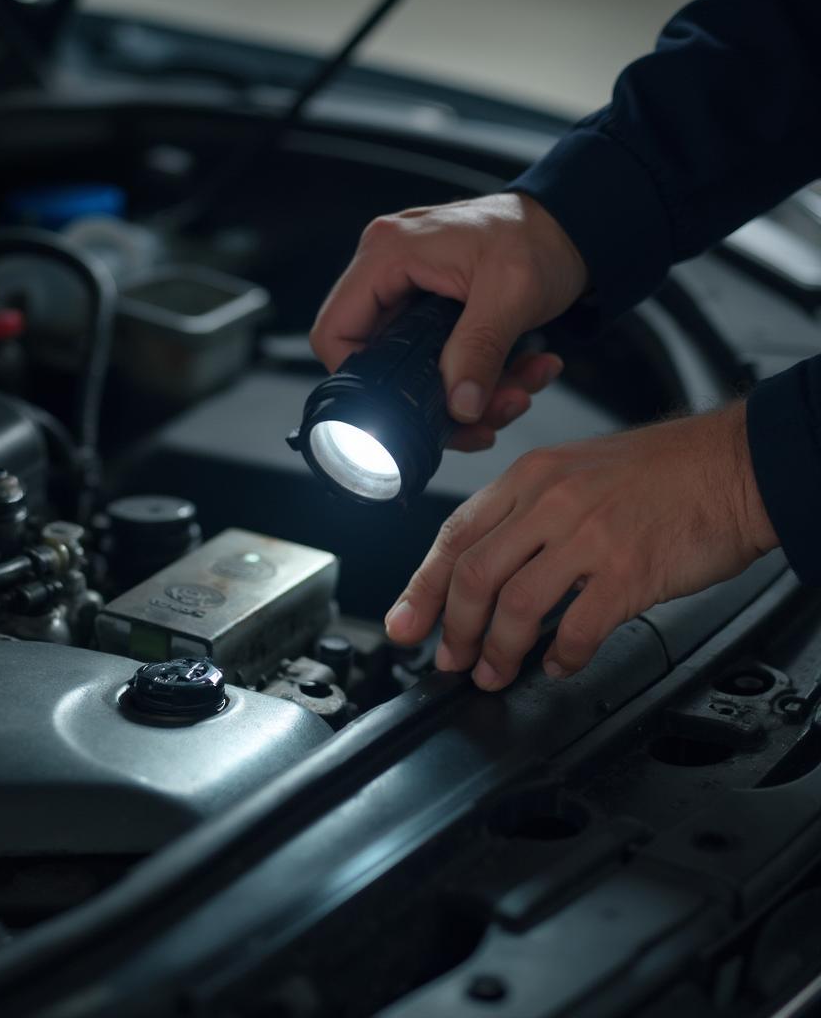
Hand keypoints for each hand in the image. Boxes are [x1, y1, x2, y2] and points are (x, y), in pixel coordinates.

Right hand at [309, 193, 587, 448]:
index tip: (402, 410)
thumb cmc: (541, 236)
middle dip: (433, 400)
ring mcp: (410, 293)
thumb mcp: (512, 293)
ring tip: (517, 393)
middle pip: (379, 361)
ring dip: (467, 396)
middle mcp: (390, 272)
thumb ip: (480, 351)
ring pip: (414, 370)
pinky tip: (524, 373)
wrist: (574, 225)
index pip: (335, 331)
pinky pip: (441, 362)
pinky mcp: (433, 312)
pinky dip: (480, 380)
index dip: (358, 380)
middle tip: (480, 417)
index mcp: (388, 254)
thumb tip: (459, 408)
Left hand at [384, 403, 778, 689]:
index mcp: (530, 477)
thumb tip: (485, 570)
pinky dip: (562, 657)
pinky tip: (560, 664)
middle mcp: (551, 502)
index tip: (404, 622)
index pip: (454, 535)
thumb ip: (526, 513)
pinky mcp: (628, 571)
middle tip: (450, 660)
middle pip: (473, 576)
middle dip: (453, 629)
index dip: (422, 586)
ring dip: (498, 651)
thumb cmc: (660, 471)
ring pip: (515, 606)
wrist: (735, 465)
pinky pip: (578, 629)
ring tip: (494, 673)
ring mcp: (589, 536)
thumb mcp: (574, 469)